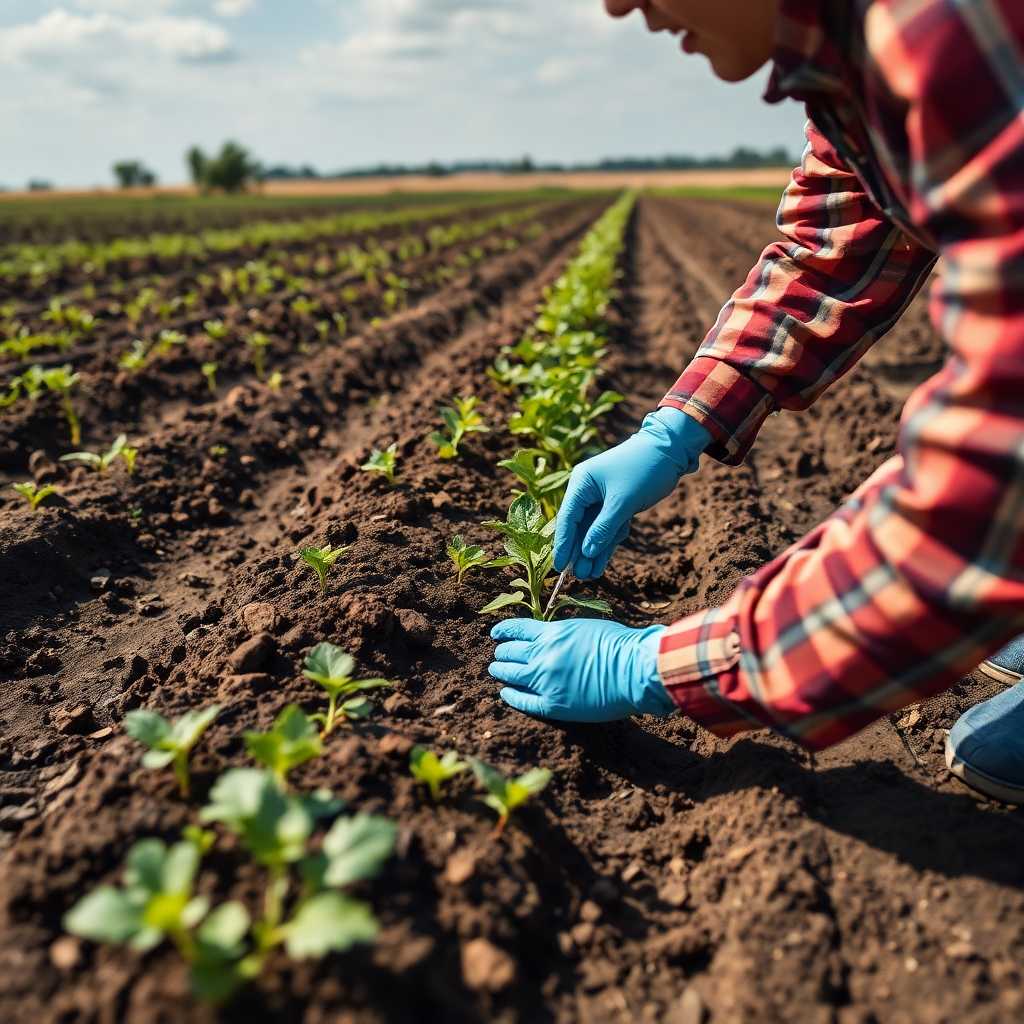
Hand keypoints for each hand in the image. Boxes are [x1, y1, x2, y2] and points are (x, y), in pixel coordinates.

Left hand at [488, 618, 675, 721]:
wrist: (634, 669)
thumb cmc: (619, 645)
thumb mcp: (585, 627)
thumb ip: (563, 633)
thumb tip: (550, 638)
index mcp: (552, 633)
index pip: (517, 629)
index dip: (504, 631)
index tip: (496, 634)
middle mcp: (544, 655)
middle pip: (511, 653)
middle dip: (502, 653)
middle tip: (498, 655)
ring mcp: (546, 681)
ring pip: (512, 675)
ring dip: (501, 672)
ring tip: (496, 671)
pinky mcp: (554, 705)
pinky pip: (524, 701)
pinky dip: (512, 696)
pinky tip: (506, 693)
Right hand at [554, 407, 709, 578]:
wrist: (671, 449)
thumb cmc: (644, 469)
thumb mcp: (623, 501)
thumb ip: (603, 528)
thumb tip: (586, 552)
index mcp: (582, 483)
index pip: (567, 517)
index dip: (563, 543)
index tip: (559, 566)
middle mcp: (588, 491)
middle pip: (579, 526)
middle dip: (580, 551)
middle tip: (578, 576)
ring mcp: (602, 498)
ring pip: (594, 530)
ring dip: (593, 551)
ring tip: (589, 575)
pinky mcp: (617, 504)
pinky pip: (608, 527)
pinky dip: (607, 543)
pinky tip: (600, 563)